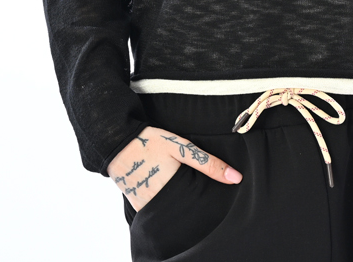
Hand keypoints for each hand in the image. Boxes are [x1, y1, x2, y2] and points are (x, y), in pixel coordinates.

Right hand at [107, 126, 242, 211]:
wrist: (116, 141)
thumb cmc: (151, 142)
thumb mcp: (182, 148)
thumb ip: (208, 163)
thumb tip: (236, 178)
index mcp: (172, 191)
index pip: (196, 206)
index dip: (205, 202)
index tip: (214, 198)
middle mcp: (158, 204)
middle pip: (183, 210)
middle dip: (192, 204)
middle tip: (195, 190)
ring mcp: (145, 206)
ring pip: (169, 211)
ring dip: (177, 204)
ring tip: (181, 190)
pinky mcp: (137, 205)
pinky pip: (155, 210)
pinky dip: (163, 204)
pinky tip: (167, 191)